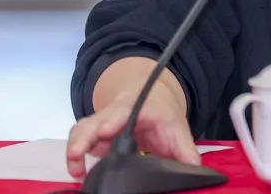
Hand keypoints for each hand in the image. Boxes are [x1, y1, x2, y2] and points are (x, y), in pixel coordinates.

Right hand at [65, 86, 198, 178]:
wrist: (150, 99)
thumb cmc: (162, 114)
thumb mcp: (178, 129)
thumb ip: (186, 151)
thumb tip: (195, 172)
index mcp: (136, 108)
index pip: (120, 113)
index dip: (110, 122)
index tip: (104, 132)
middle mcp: (113, 113)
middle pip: (92, 122)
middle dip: (82, 138)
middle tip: (77, 157)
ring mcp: (100, 124)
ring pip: (81, 131)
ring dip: (75, 148)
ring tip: (76, 171)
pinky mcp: (93, 136)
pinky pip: (79, 142)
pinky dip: (76, 156)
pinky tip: (79, 172)